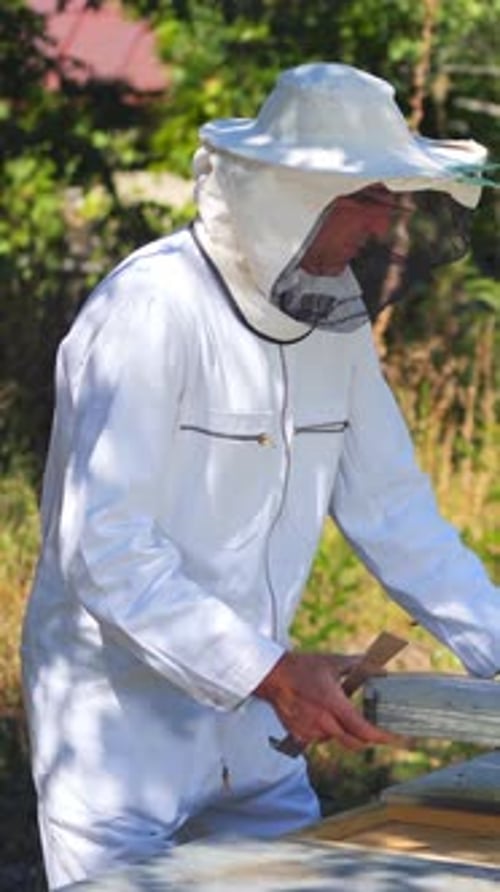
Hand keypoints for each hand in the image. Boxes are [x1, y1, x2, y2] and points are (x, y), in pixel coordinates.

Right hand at [254, 651, 395, 750]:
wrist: (273, 676)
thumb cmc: (302, 667)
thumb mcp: (334, 663)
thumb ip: (360, 666)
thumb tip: (381, 668)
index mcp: (334, 705)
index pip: (364, 730)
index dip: (382, 738)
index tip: (394, 739)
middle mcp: (324, 722)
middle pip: (354, 743)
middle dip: (366, 739)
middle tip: (375, 732)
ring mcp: (310, 731)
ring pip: (336, 740)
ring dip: (342, 731)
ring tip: (335, 710)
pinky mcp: (299, 735)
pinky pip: (320, 739)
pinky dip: (325, 731)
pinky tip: (320, 714)